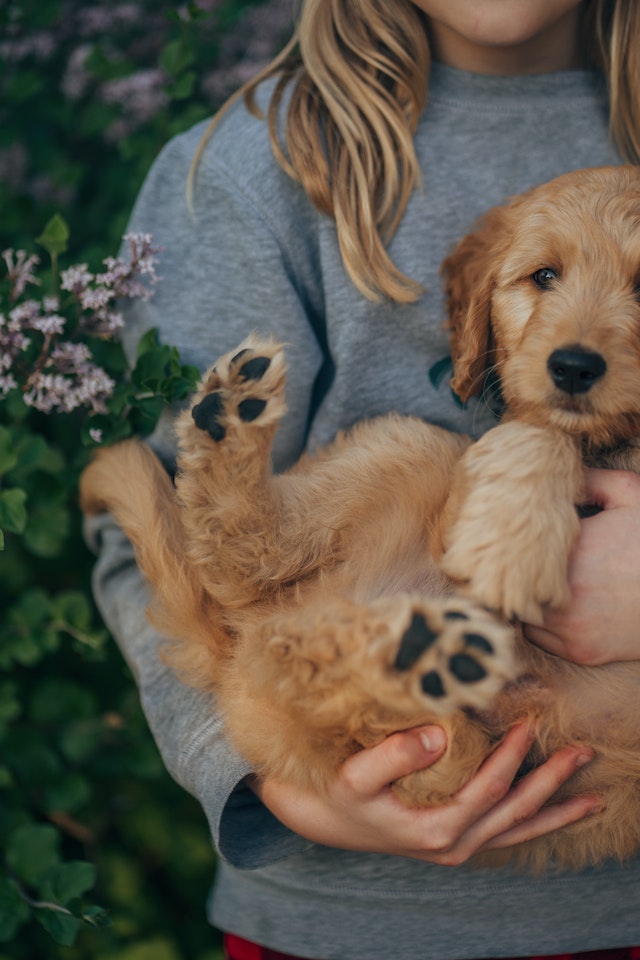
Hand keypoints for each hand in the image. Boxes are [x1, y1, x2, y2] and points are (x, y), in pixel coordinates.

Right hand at [250, 723, 596, 865]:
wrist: (329, 821)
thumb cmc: (342, 794)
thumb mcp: (356, 774)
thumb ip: (394, 755)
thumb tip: (439, 736)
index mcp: (435, 830)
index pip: (487, 790)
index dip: (511, 758)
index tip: (527, 725)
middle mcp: (455, 845)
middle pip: (516, 812)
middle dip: (553, 783)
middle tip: (583, 753)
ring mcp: (460, 847)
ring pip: (519, 829)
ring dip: (556, 809)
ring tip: (592, 795)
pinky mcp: (458, 842)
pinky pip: (507, 834)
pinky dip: (536, 822)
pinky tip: (556, 810)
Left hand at [524, 468, 639, 664]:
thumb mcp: (630, 496)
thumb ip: (590, 481)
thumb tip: (557, 478)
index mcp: (570, 550)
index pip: (515, 546)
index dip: (513, 540)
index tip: (516, 534)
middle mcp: (564, 591)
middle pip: (510, 581)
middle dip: (511, 570)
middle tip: (514, 559)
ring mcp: (570, 625)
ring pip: (521, 611)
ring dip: (524, 597)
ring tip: (537, 582)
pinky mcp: (580, 650)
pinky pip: (538, 637)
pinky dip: (541, 623)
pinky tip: (553, 605)